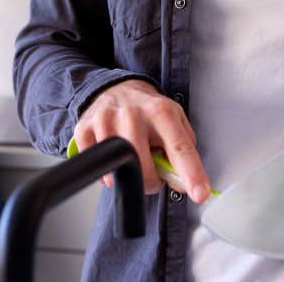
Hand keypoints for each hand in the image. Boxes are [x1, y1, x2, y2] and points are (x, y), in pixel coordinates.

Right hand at [73, 79, 211, 201]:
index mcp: (161, 112)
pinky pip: (97, 167)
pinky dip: (107, 172)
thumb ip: (184, 151)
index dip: (191, 174)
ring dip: (126, 177)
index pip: (180, 149)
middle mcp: (133, 114)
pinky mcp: (84, 128)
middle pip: (144, 167)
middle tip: (153, 178)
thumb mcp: (175, 122)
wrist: (118, 89)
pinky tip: (114, 159)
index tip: (199, 194)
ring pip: (117, 171)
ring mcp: (106, 120)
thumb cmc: (149, 111)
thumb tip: (182, 183)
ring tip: (132, 161)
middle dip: (150, 183)